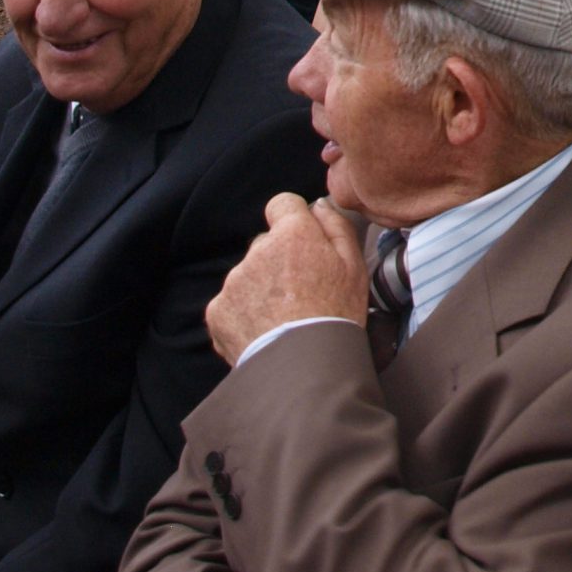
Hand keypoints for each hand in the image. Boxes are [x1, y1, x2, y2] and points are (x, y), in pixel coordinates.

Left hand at [204, 194, 367, 366]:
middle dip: (280, 259)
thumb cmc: (336, 314)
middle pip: (266, 243)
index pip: (282, 204)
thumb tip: (319, 206)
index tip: (302, 240)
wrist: (304, 368)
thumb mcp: (354, 265)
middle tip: (301, 290)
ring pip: (248, 274)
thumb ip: (336, 225)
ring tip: (284, 316)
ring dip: (262, 287)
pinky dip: (244, 313)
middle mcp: (257, 251)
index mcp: (292, 234)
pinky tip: (265, 329)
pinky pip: (231, 302)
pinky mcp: (217, 311)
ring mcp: (233, 282)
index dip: (293, 219)